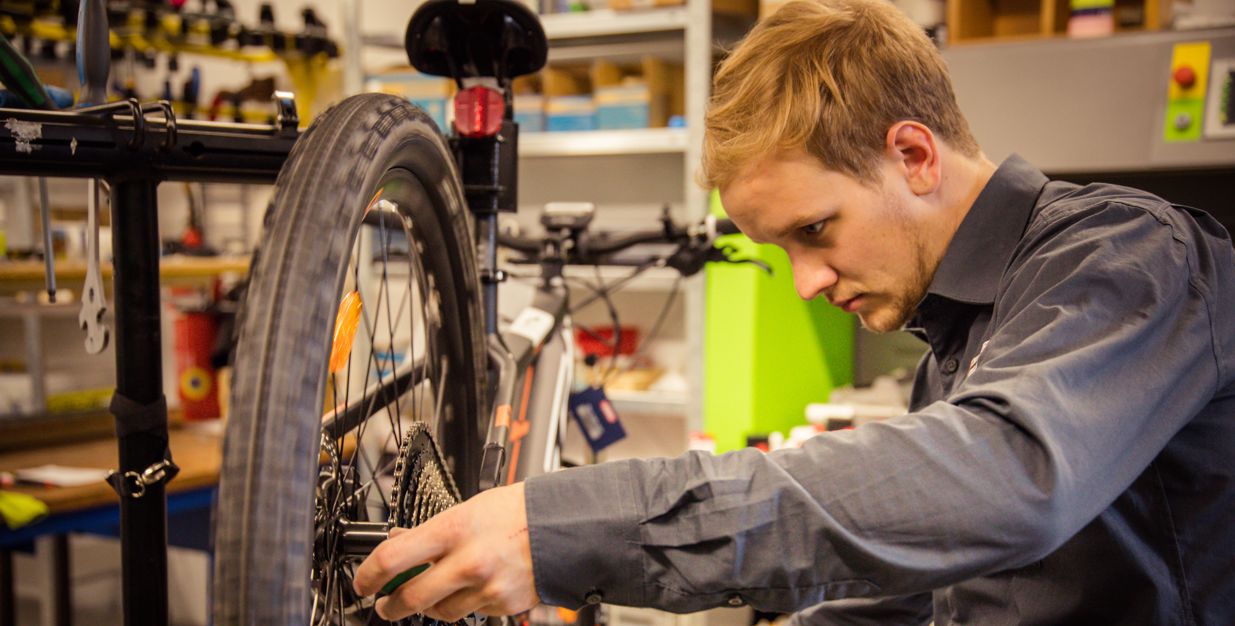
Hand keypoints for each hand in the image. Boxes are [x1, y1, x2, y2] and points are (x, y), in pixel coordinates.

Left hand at [352, 482, 540, 621]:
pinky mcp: (500, 605)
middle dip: (390, 606)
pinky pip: (470, 613)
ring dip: (428, 606)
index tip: (363, 582)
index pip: (392, 558)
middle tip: (385, 605)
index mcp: (452, 529)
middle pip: (409, 597)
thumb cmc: (515, 512)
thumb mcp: (466, 510)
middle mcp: (466, 561)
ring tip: (433, 594)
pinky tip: (474, 587)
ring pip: (438, 612)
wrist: (561, 528)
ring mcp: (484, 587)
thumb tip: (399, 542)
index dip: (368, 575)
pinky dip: (465, 604)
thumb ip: (431, 530)